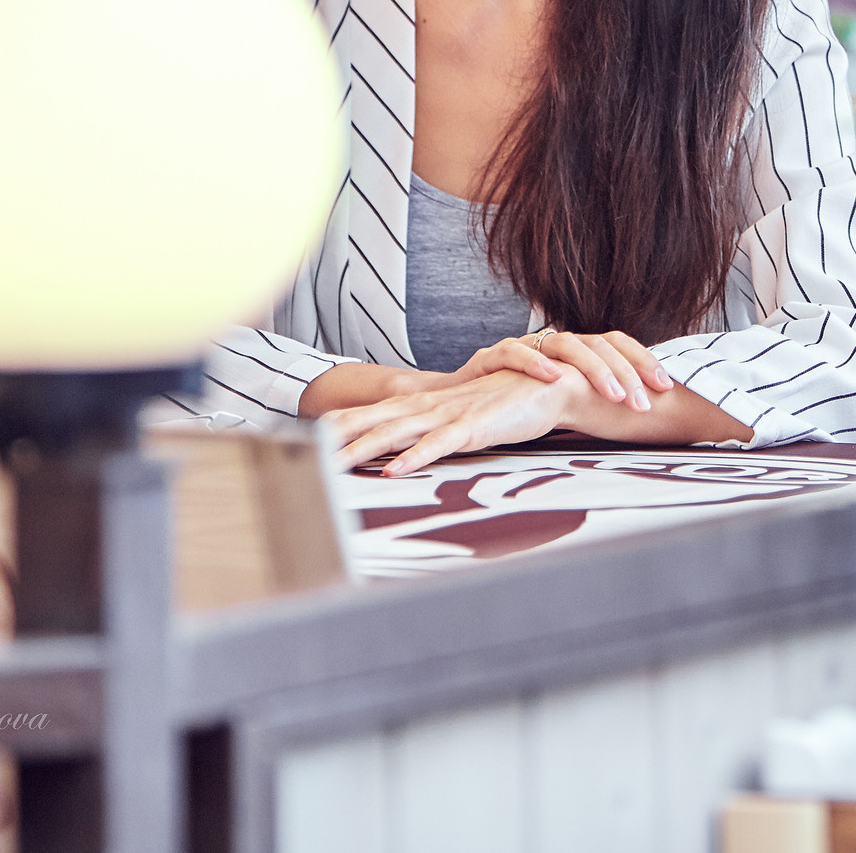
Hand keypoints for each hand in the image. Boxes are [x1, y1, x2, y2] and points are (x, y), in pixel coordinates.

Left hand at [327, 366, 592, 475]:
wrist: (554, 385)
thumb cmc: (512, 404)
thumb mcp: (467, 419)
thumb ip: (439, 431)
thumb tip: (414, 450)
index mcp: (427, 405)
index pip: (373, 414)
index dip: (340, 425)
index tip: (305, 437)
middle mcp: (431, 407)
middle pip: (374, 422)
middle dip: (336, 438)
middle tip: (301, 452)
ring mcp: (450, 416)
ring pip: (398, 434)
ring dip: (363, 449)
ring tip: (332, 464)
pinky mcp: (474, 427)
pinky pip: (439, 444)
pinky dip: (415, 457)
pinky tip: (394, 470)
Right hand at [454, 330, 676, 413]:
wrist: (454, 406)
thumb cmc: (513, 409)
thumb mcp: (560, 408)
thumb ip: (594, 407)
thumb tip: (645, 425)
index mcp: (574, 354)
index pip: (617, 345)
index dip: (643, 362)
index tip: (666, 388)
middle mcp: (553, 345)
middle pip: (600, 343)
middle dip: (626, 371)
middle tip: (643, 401)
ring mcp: (523, 346)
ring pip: (567, 343)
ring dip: (594, 368)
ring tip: (614, 393)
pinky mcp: (491, 356)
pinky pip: (515, 351)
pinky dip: (535, 361)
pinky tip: (554, 377)